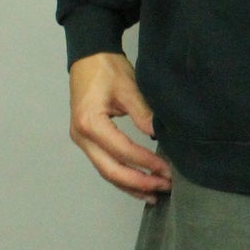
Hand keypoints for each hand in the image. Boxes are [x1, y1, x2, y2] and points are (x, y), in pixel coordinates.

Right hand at [68, 51, 173, 199]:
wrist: (88, 55)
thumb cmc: (107, 68)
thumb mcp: (129, 87)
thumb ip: (143, 114)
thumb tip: (159, 136)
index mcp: (90, 123)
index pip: (122, 151)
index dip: (146, 163)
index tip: (167, 170)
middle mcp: (81, 137)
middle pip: (110, 170)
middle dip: (139, 182)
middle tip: (164, 187)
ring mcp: (81, 140)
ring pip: (106, 172)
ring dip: (131, 185)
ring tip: (155, 194)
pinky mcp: (86, 140)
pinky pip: (104, 164)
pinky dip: (122, 177)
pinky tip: (139, 186)